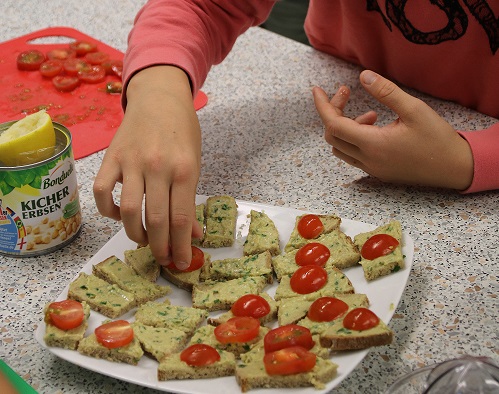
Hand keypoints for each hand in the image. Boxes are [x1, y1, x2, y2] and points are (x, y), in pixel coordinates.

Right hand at [93, 66, 202, 268]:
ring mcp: (132, 162)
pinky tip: (117, 215)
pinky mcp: (111, 158)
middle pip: (156, 221)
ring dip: (134, 234)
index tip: (182, 263)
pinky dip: (107, 211)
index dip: (181, 247)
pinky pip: (102, 192)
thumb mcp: (196, 164)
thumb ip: (191, 200)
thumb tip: (193, 234)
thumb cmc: (182, 133)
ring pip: (127, 212)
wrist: (160, 98)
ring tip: (143, 239)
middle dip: (160, 248)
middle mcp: (158, 167)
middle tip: (162, 258)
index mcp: (185, 170)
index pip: (181, 219)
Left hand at [312, 70, 473, 189]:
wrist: (455, 169)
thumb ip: (387, 92)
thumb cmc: (438, 139)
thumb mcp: (415, 109)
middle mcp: (367, 160)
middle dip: (334, 111)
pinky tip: (376, 126)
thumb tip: (363, 76)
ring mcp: (371, 169)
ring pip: (341, 147)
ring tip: (371, 113)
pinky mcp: (378, 172)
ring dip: (345, 126)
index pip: (334, 125)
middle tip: (347, 92)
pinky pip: (353, 155)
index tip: (316, 89)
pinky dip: (355, 138)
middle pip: (333, 135)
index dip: (322, 106)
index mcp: (373, 145)